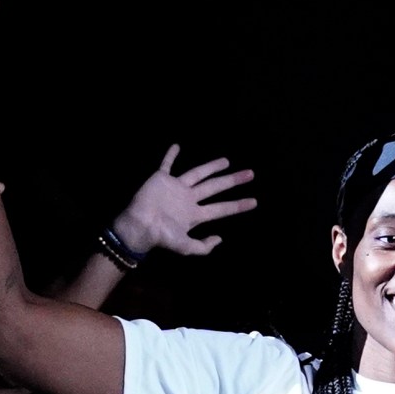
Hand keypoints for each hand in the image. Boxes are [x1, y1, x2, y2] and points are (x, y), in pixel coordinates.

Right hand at [113, 145, 258, 257]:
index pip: (221, 209)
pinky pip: (166, 164)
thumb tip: (220, 239)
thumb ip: (204, 246)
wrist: (139, 225)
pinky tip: (176, 146)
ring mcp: (176, 188)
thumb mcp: (186, 248)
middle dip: (232, 181)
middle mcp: (188, 199)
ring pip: (198, 173)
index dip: (238, 205)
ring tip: (226, 161)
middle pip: (215, 187)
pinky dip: (170, 155)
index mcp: (195, 214)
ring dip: (211, 166)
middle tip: (250, 174)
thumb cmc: (162, 236)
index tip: (254, 202)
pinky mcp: (161, 179)